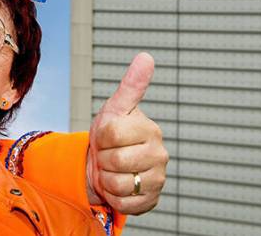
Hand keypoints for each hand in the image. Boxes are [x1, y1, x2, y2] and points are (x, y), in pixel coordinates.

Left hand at [86, 52, 167, 214]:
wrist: (105, 165)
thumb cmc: (110, 134)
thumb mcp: (115, 109)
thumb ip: (131, 86)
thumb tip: (146, 56)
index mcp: (150, 130)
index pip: (112, 134)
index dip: (101, 136)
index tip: (106, 136)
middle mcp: (160, 154)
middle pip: (115, 161)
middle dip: (103, 159)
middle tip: (108, 155)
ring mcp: (158, 179)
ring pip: (118, 184)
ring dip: (107, 178)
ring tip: (112, 170)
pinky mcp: (151, 200)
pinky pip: (124, 204)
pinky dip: (113, 197)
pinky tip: (118, 186)